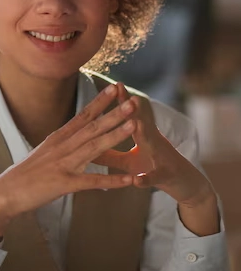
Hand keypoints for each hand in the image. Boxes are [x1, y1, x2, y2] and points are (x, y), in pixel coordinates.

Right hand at [0, 84, 135, 235]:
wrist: (4, 193)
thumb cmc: (25, 175)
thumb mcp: (44, 153)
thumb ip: (60, 144)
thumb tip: (72, 135)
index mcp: (57, 139)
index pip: (82, 116)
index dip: (99, 102)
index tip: (115, 88)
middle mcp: (62, 147)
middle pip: (92, 127)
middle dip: (114, 114)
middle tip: (133, 101)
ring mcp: (63, 164)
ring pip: (94, 147)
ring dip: (115, 136)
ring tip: (134, 126)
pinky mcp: (64, 183)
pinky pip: (91, 181)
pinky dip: (111, 181)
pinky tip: (128, 180)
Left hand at [94, 84, 218, 235]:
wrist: (183, 185)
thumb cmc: (153, 169)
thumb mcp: (128, 162)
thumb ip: (109, 153)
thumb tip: (86, 144)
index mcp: (144, 136)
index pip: (130, 115)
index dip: (121, 101)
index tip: (111, 86)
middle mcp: (154, 142)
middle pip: (142, 122)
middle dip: (132, 107)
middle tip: (122, 89)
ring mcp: (161, 158)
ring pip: (153, 143)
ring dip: (145, 133)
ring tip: (136, 123)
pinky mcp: (166, 176)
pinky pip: (155, 177)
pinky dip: (146, 179)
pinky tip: (138, 181)